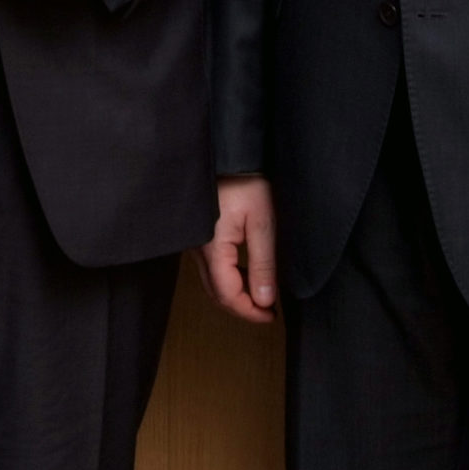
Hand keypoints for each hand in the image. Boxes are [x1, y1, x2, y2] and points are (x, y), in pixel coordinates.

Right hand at [193, 175, 278, 323]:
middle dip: (242, 307)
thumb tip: (264, 300)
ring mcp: (197, 241)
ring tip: (263, 295)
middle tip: (268, 311)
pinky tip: (248, 273)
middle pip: (216, 292)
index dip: (249, 311)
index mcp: (212, 247)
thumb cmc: (246, 181)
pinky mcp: (201, 233)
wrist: (228, 153)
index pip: (227, 295)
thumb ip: (263, 264)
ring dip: (236, 293)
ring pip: (213, 281)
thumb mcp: (263, 223)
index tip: (271, 316)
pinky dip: (230, 277)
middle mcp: (199, 248)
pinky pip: (212, 266)